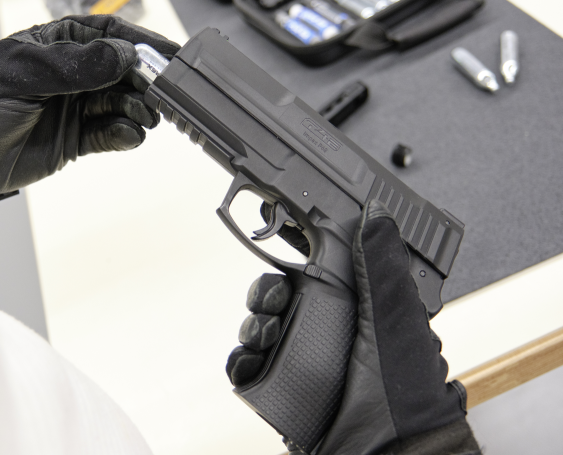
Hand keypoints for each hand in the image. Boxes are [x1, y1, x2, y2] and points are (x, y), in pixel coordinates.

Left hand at [0, 15, 179, 202]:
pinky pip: (109, 135)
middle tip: (160, 93)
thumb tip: (122, 55)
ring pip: (120, 104)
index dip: (140, 44)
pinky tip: (128, 134)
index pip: (107, 36)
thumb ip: (75, 66)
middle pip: (122, 72)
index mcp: (56, 45)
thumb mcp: (25, 74)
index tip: (167, 54)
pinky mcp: (74, 141)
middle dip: (144, 81)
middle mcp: (70, 76)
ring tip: (143, 115)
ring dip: (137, 108)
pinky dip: (123, 135)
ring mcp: (74, 108)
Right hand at [227, 201, 479, 454]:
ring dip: (253, 324)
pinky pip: (245, 365)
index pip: (317, 268)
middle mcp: (325, 330)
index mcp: (353, 307)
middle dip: (268, 290)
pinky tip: (251, 359)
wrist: (384, 453)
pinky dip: (241, 358)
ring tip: (265, 334)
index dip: (297, 253)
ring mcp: (299, 359)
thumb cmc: (403, 393)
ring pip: (259, 326)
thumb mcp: (393, 319)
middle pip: (279, 294)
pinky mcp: (279, 386)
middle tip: (276, 297)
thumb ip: (381, 266)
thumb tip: (377, 214)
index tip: (285, 240)